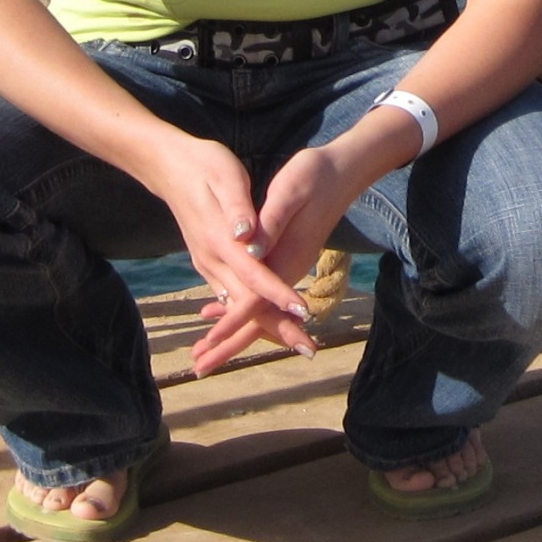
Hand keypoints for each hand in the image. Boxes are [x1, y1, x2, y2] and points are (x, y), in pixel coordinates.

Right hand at [145, 134, 313, 358]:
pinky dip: (249, 315)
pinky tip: (266, 324)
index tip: (304, 311)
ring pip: (238, 305)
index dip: (278, 294)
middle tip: (310, 347)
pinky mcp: (208, 262)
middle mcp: (211, 259)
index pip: (254, 274)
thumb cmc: (203, 163)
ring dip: (266, 325)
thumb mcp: (225, 175)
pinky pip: (230, 297)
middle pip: (247, 303)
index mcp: (219, 239)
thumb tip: (247, 235)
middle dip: (278, 326)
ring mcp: (207, 263)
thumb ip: (237, 208)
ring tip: (297, 341)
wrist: (168, 165)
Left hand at [190, 144, 359, 375]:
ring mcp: (287, 266)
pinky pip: (260, 295)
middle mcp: (289, 268)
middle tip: (198, 368)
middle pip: (257, 318)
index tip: (210, 343)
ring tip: (202, 353)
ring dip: (231, 334)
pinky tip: (215, 312)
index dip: (232, 323)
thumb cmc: (314, 175)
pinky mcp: (284, 259)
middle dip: (228, 344)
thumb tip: (250, 249)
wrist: (343, 172)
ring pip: (258, 311)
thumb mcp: (290, 190)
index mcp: (287, 256)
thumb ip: (272, 221)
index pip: (257, 301)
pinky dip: (237, 309)